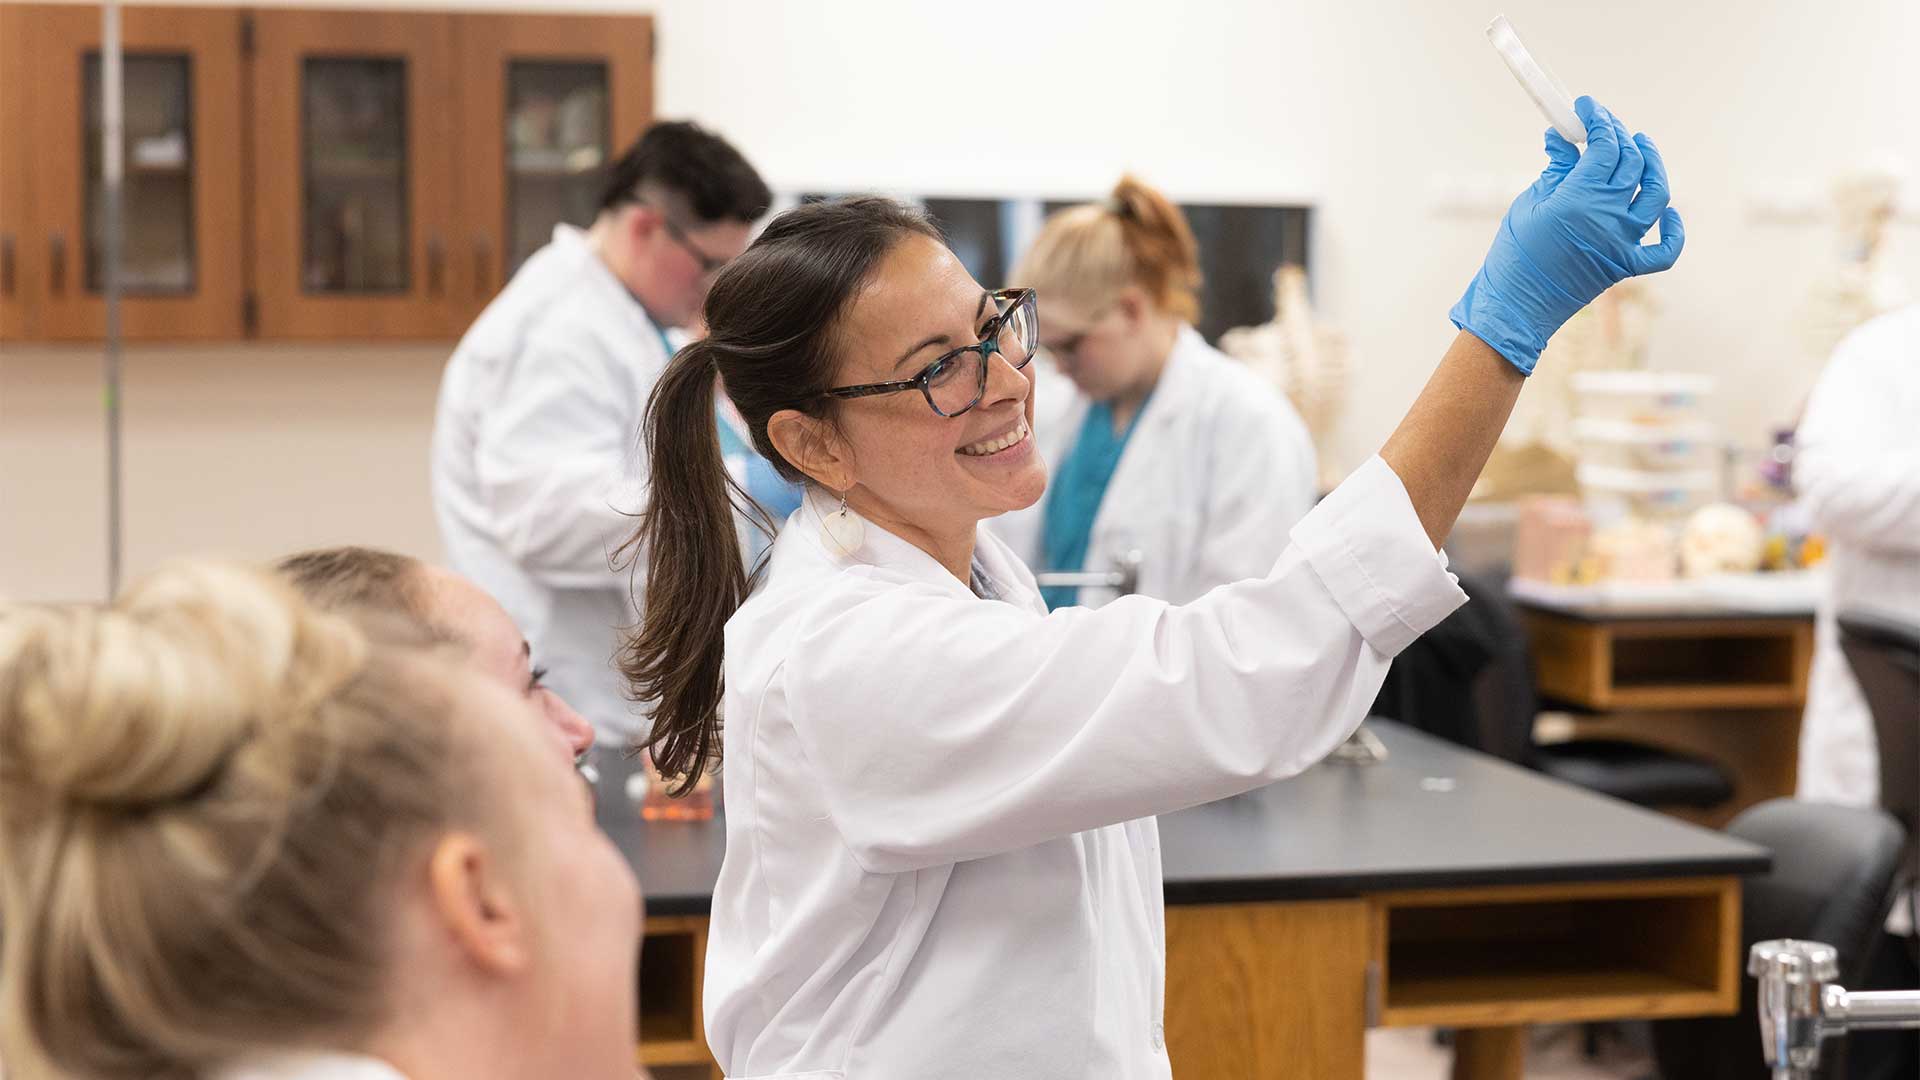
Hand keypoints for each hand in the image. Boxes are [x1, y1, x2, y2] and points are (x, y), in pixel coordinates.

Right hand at [1451, 96, 1685, 373]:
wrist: (1515, 306)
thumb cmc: (1514, 256)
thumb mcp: (1530, 204)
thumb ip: (1555, 170)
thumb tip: (1562, 139)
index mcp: (1580, 198)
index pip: (1604, 146)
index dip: (1598, 120)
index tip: (1587, 106)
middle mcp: (1609, 217)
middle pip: (1630, 163)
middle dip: (1619, 136)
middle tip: (1605, 125)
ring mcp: (1622, 242)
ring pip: (1654, 194)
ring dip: (1652, 165)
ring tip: (1642, 146)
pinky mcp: (1625, 265)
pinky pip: (1664, 249)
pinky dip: (1673, 231)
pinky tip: (1668, 213)